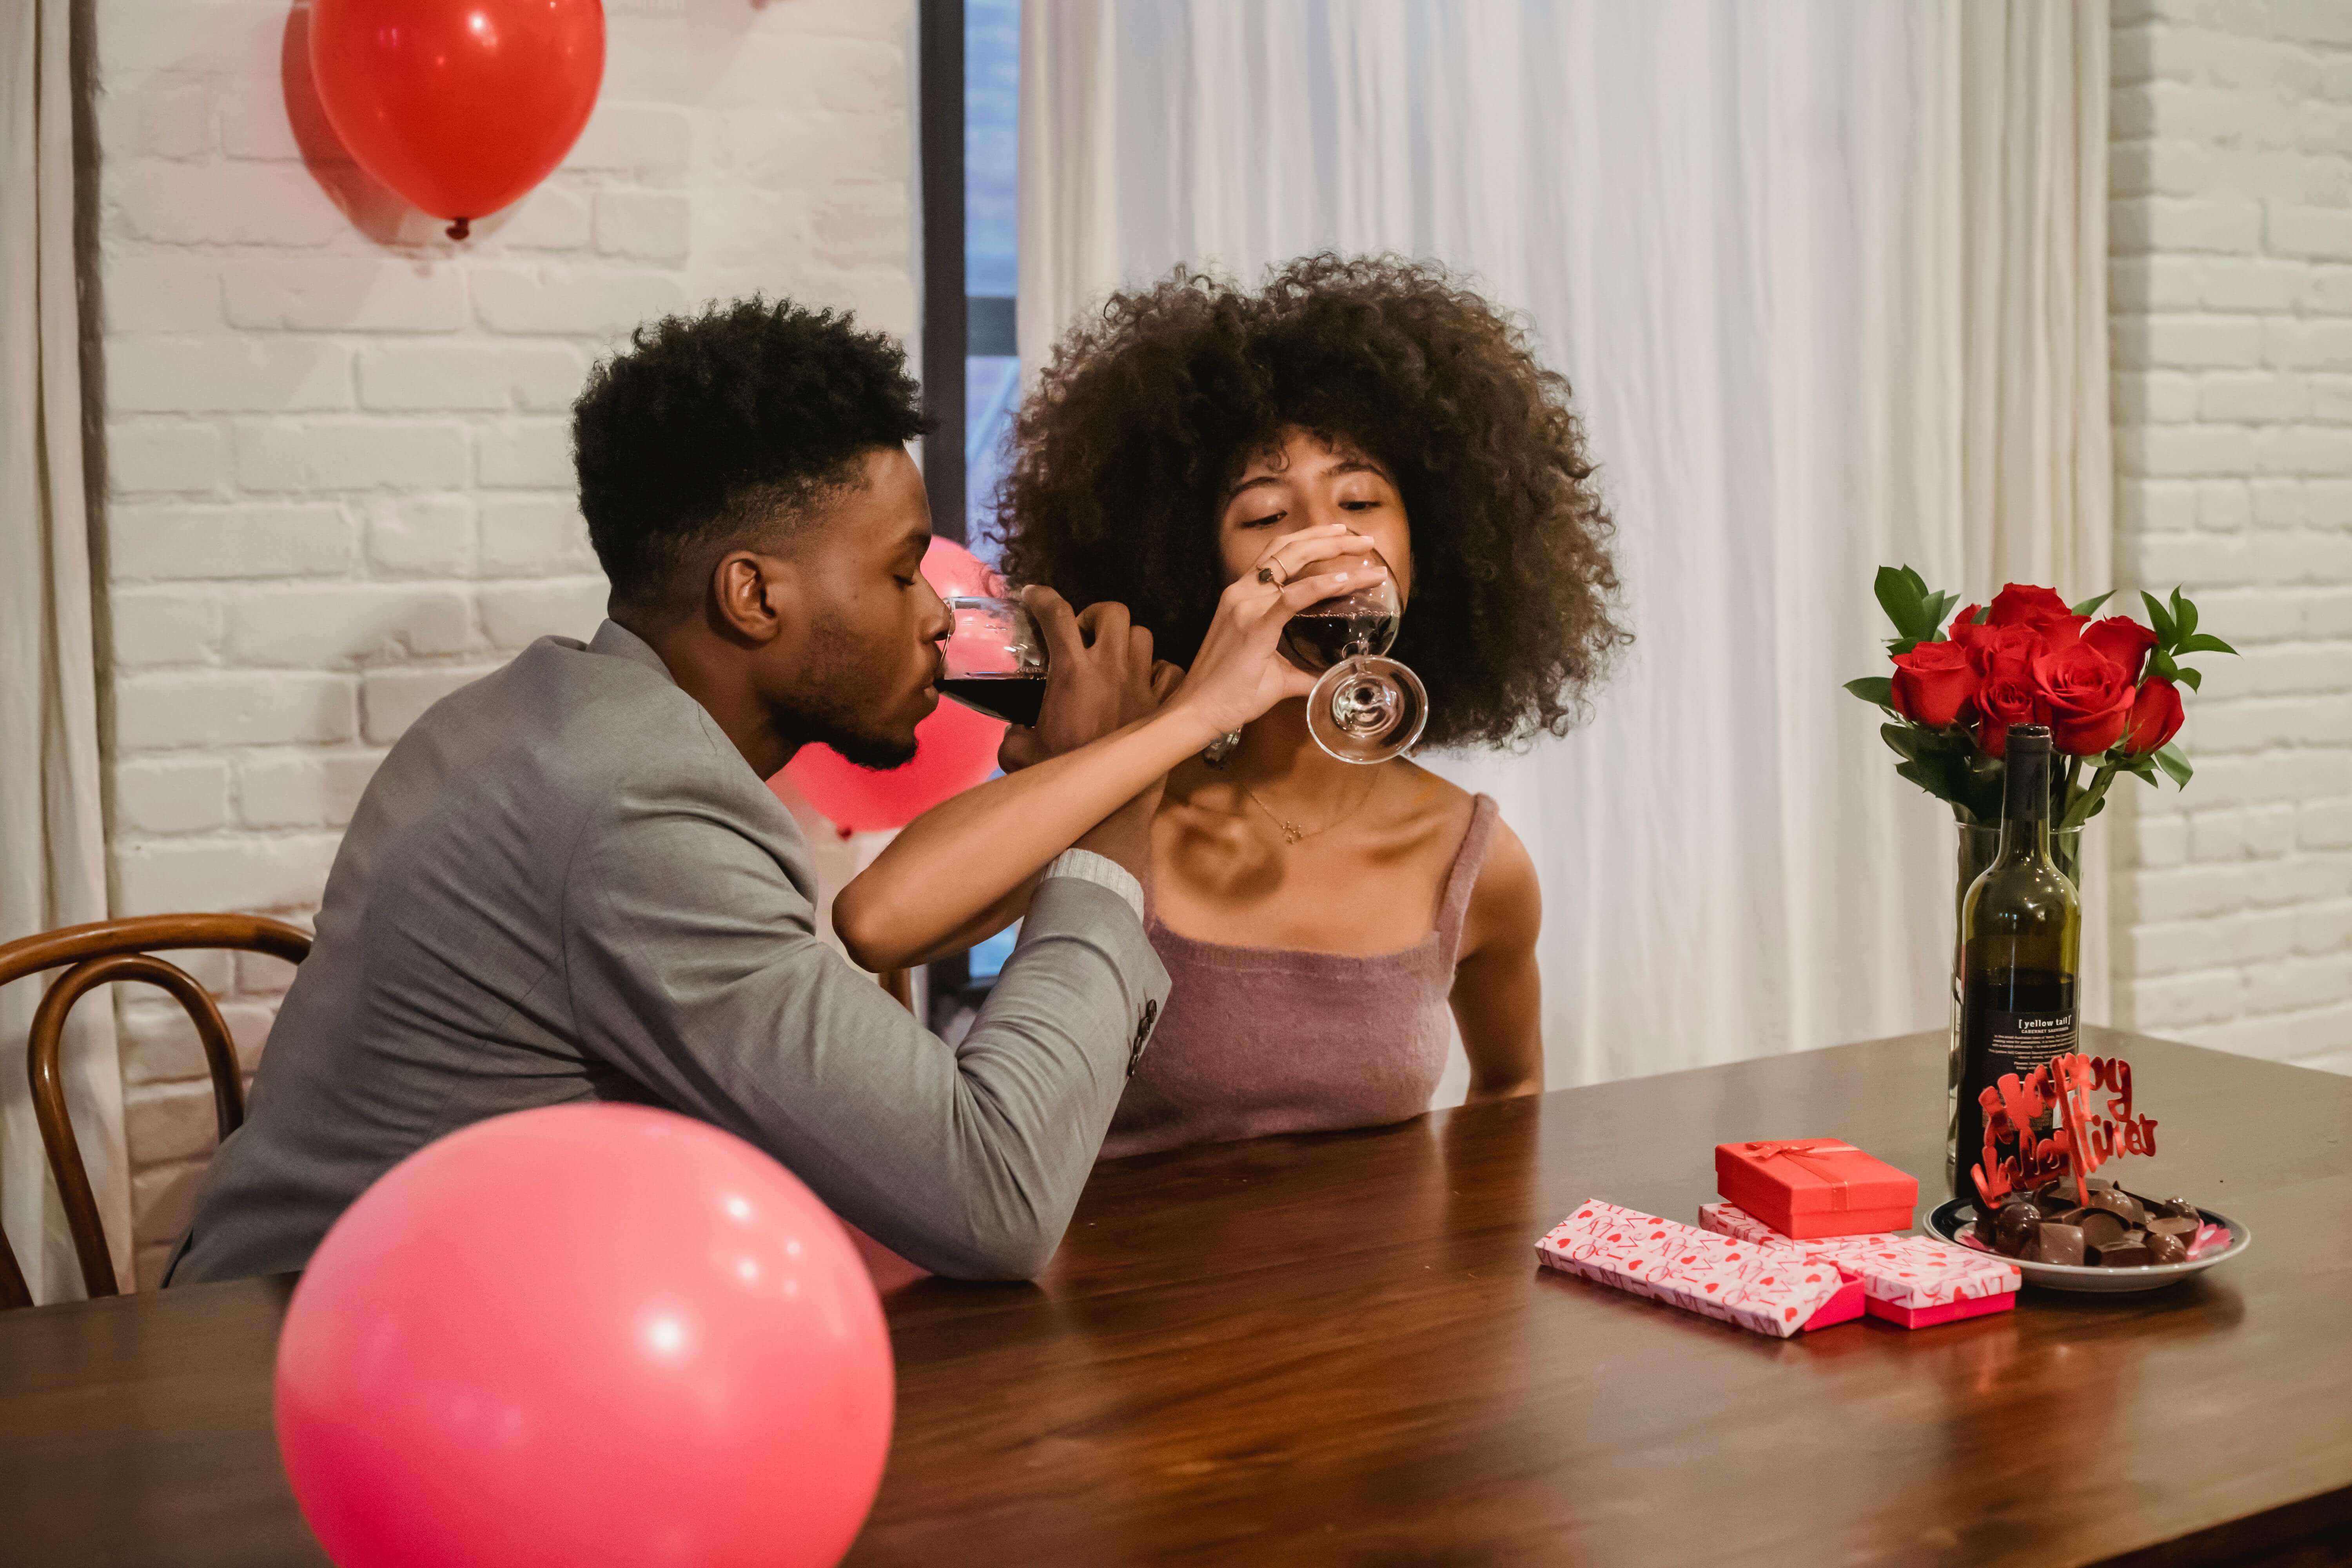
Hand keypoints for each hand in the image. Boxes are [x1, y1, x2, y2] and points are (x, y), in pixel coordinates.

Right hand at [998, 588, 1157, 771]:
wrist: (1103, 806)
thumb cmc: (1060, 776)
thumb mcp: (1018, 753)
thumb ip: (1012, 735)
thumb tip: (1014, 733)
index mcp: (1071, 673)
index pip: (1057, 615)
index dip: (1043, 597)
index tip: (1034, 597)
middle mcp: (1110, 670)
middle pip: (1112, 612)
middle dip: (1095, 616)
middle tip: (1082, 636)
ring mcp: (1141, 685)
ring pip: (1143, 635)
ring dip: (1126, 640)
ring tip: (1112, 658)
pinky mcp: (1162, 705)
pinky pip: (1170, 670)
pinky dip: (1158, 670)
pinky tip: (1145, 682)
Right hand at [1166, 524, 1375, 740]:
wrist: (1197, 712)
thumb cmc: (1231, 694)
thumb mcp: (1274, 673)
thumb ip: (1305, 670)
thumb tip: (1333, 677)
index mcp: (1243, 597)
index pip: (1280, 556)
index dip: (1313, 542)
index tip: (1343, 539)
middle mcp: (1242, 593)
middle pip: (1288, 548)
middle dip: (1329, 538)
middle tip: (1364, 540)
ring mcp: (1245, 606)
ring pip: (1292, 561)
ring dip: (1330, 549)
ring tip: (1362, 547)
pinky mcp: (1253, 627)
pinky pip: (1293, 597)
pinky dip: (1322, 585)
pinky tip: (1346, 581)